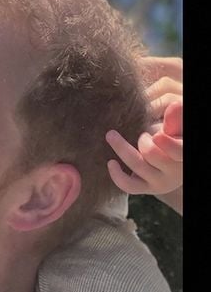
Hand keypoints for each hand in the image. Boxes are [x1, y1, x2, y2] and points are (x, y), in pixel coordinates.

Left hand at [105, 56, 182, 209]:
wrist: (168, 162)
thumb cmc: (172, 138)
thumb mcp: (175, 129)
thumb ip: (174, 120)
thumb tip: (175, 103)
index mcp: (182, 154)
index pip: (179, 152)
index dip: (169, 146)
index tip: (156, 136)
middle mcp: (173, 171)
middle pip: (153, 155)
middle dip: (143, 140)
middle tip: (141, 133)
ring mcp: (158, 181)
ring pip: (138, 166)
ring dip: (123, 148)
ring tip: (112, 135)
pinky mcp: (145, 188)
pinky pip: (129, 186)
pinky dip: (117, 175)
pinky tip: (110, 161)